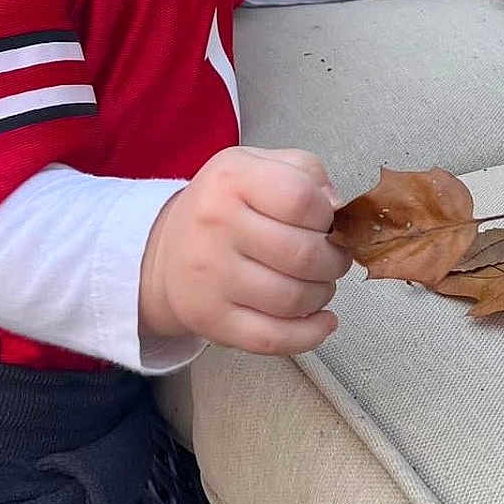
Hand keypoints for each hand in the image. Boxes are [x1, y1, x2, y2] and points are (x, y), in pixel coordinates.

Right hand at [138, 147, 351, 355]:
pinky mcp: (213, 320)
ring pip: (294, 298)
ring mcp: (212, 277)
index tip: (325, 221)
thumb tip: (337, 209)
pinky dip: (310, 334)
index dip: (327, 214)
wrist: (166, 251)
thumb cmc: (224, 205)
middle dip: (334, 260)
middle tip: (332, 258)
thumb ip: (306, 173)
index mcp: (232, 180)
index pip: (300, 199)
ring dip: (323, 294)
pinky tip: (322, 320)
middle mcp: (216, 226)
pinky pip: (274, 338)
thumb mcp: (258, 165)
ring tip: (318, 283)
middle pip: (304, 254)